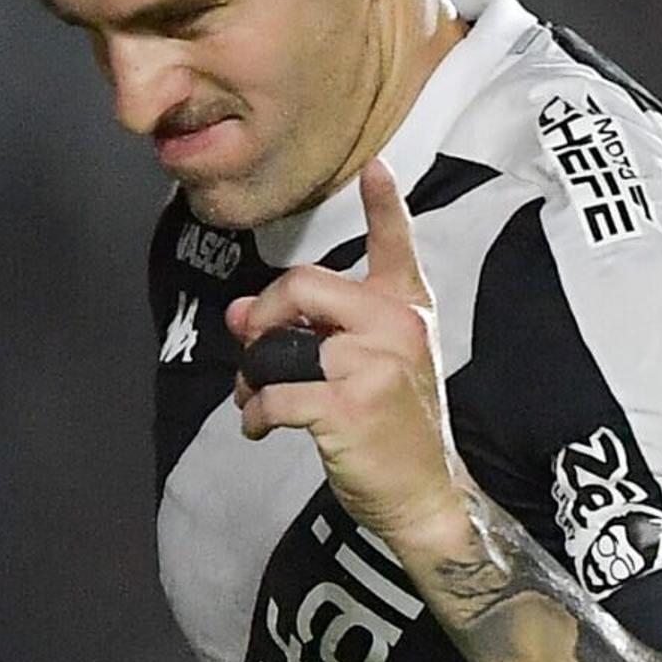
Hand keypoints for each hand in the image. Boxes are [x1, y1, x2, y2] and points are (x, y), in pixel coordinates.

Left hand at [228, 158, 473, 556]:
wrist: (423, 494)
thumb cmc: (391, 428)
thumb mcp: (363, 367)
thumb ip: (309, 332)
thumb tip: (238, 313)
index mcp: (406, 309)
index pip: (397, 246)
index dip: (386, 204)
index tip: (376, 167)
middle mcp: (398, 326)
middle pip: (304, 284)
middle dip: (263, 316)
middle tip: (253, 350)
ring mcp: (376, 364)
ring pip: (282, 344)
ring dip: (253, 374)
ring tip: (256, 398)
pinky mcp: (351, 406)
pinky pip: (276, 393)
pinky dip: (256, 413)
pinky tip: (260, 426)